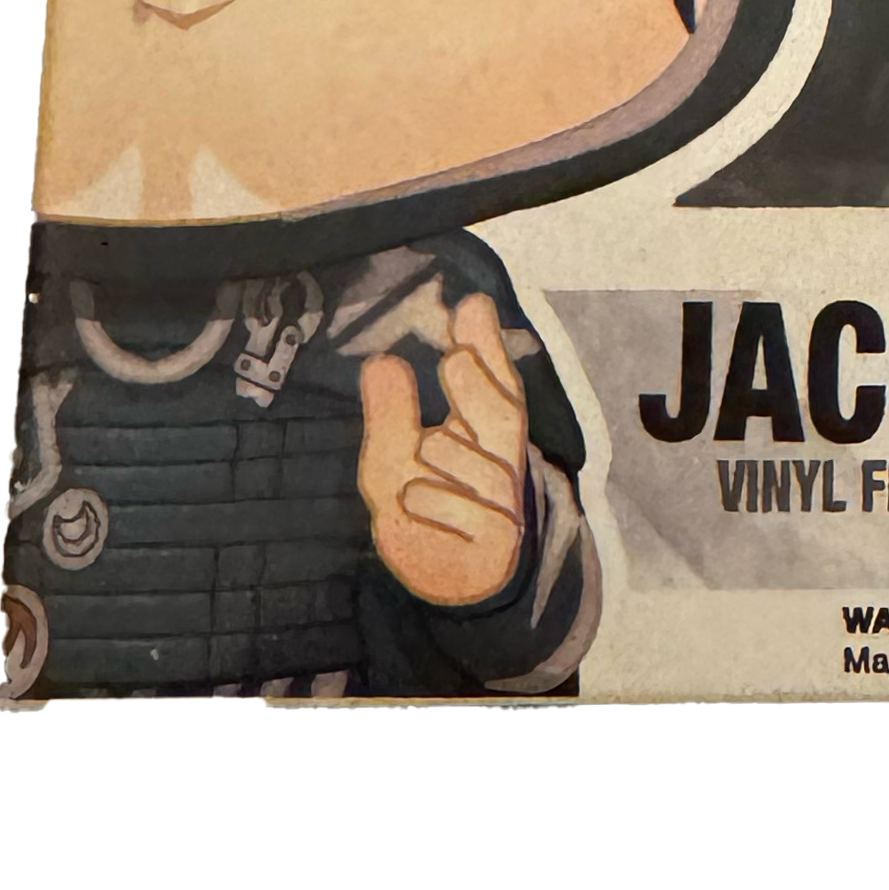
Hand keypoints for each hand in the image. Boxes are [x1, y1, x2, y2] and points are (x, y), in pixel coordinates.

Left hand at [357, 291, 528, 607]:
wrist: (438, 584)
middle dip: (482, 384)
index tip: (472, 305)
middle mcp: (501, 462)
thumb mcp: (390, 457)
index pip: (493, 382)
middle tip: (454, 357)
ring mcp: (506, 503)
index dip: (487, 346)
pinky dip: (437, 501)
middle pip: (504, 414)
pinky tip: (414, 497)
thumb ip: (391, 413)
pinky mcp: (499, 542)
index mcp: (481, 431)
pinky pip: (470, 511)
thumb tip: (382, 360)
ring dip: (447, 454)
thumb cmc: (418, 510)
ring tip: (423, 450)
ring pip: (484, 466)